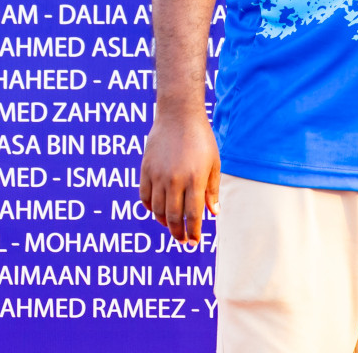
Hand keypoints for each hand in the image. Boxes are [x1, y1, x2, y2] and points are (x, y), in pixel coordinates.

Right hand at [139, 110, 220, 243]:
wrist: (178, 116)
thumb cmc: (201, 139)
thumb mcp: (213, 163)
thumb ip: (211, 190)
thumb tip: (213, 213)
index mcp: (194, 179)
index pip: (193, 215)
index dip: (193, 232)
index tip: (194, 242)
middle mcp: (174, 180)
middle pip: (173, 217)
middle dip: (178, 233)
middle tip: (183, 241)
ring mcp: (158, 176)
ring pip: (157, 210)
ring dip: (164, 223)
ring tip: (172, 226)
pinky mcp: (145, 170)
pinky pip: (145, 197)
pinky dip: (150, 208)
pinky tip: (158, 211)